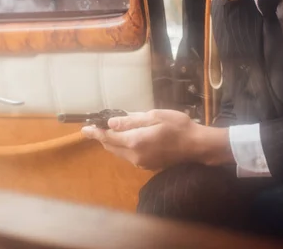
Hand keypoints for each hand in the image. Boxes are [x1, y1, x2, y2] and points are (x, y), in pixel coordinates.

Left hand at [81, 110, 231, 170]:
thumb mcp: (155, 116)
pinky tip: (128, 140)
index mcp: (135, 141)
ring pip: (119, 153)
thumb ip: (131, 121)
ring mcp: (141, 162)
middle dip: (102, 137)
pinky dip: (123, 147)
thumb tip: (111, 123)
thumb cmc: (178, 126)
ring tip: (111, 131)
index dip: (95, 132)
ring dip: (113, 143)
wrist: (197, 146)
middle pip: (111, 147)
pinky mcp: (147, 166)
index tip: (84, 128)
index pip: (108, 137)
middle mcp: (134, 155)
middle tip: (96, 127)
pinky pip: (128, 156)